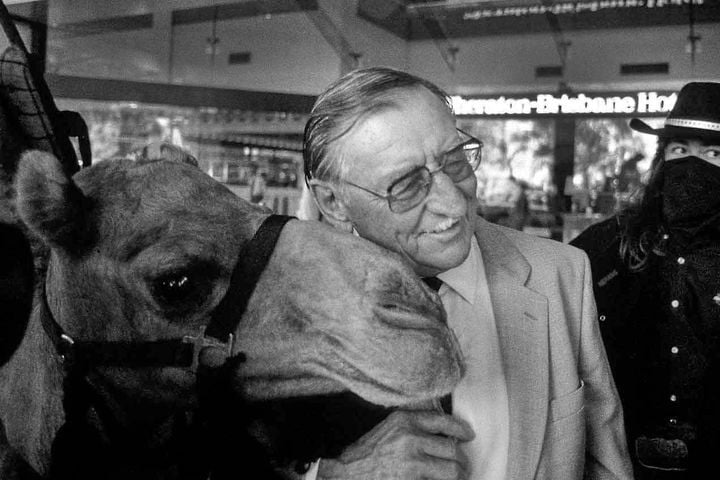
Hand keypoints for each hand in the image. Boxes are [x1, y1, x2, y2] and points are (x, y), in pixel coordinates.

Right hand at [316, 410, 473, 479]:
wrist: (346, 474)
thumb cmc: (366, 452)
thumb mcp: (389, 428)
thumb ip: (414, 426)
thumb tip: (442, 434)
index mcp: (405, 421)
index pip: (443, 421)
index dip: (460, 429)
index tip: (468, 435)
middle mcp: (410, 439)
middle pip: (452, 450)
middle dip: (461, 461)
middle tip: (463, 466)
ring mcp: (412, 463)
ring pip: (451, 471)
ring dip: (458, 476)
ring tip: (457, 478)